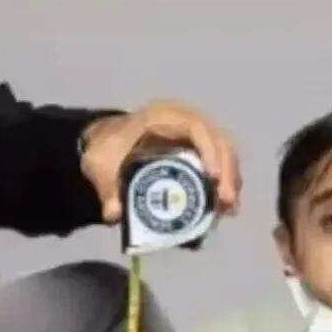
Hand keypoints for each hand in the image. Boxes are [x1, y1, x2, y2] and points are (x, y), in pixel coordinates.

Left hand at [80, 100, 240, 222]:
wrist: (104, 144)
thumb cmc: (106, 149)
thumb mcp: (100, 166)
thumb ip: (106, 189)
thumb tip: (114, 214)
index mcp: (162, 117)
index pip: (195, 127)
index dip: (209, 151)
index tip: (214, 178)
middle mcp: (184, 120)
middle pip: (218, 139)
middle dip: (227, 171)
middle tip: (227, 203)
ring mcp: (193, 134)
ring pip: (223, 151)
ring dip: (231, 179)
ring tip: (230, 209)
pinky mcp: (197, 148)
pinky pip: (218, 161)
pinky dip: (224, 182)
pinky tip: (225, 206)